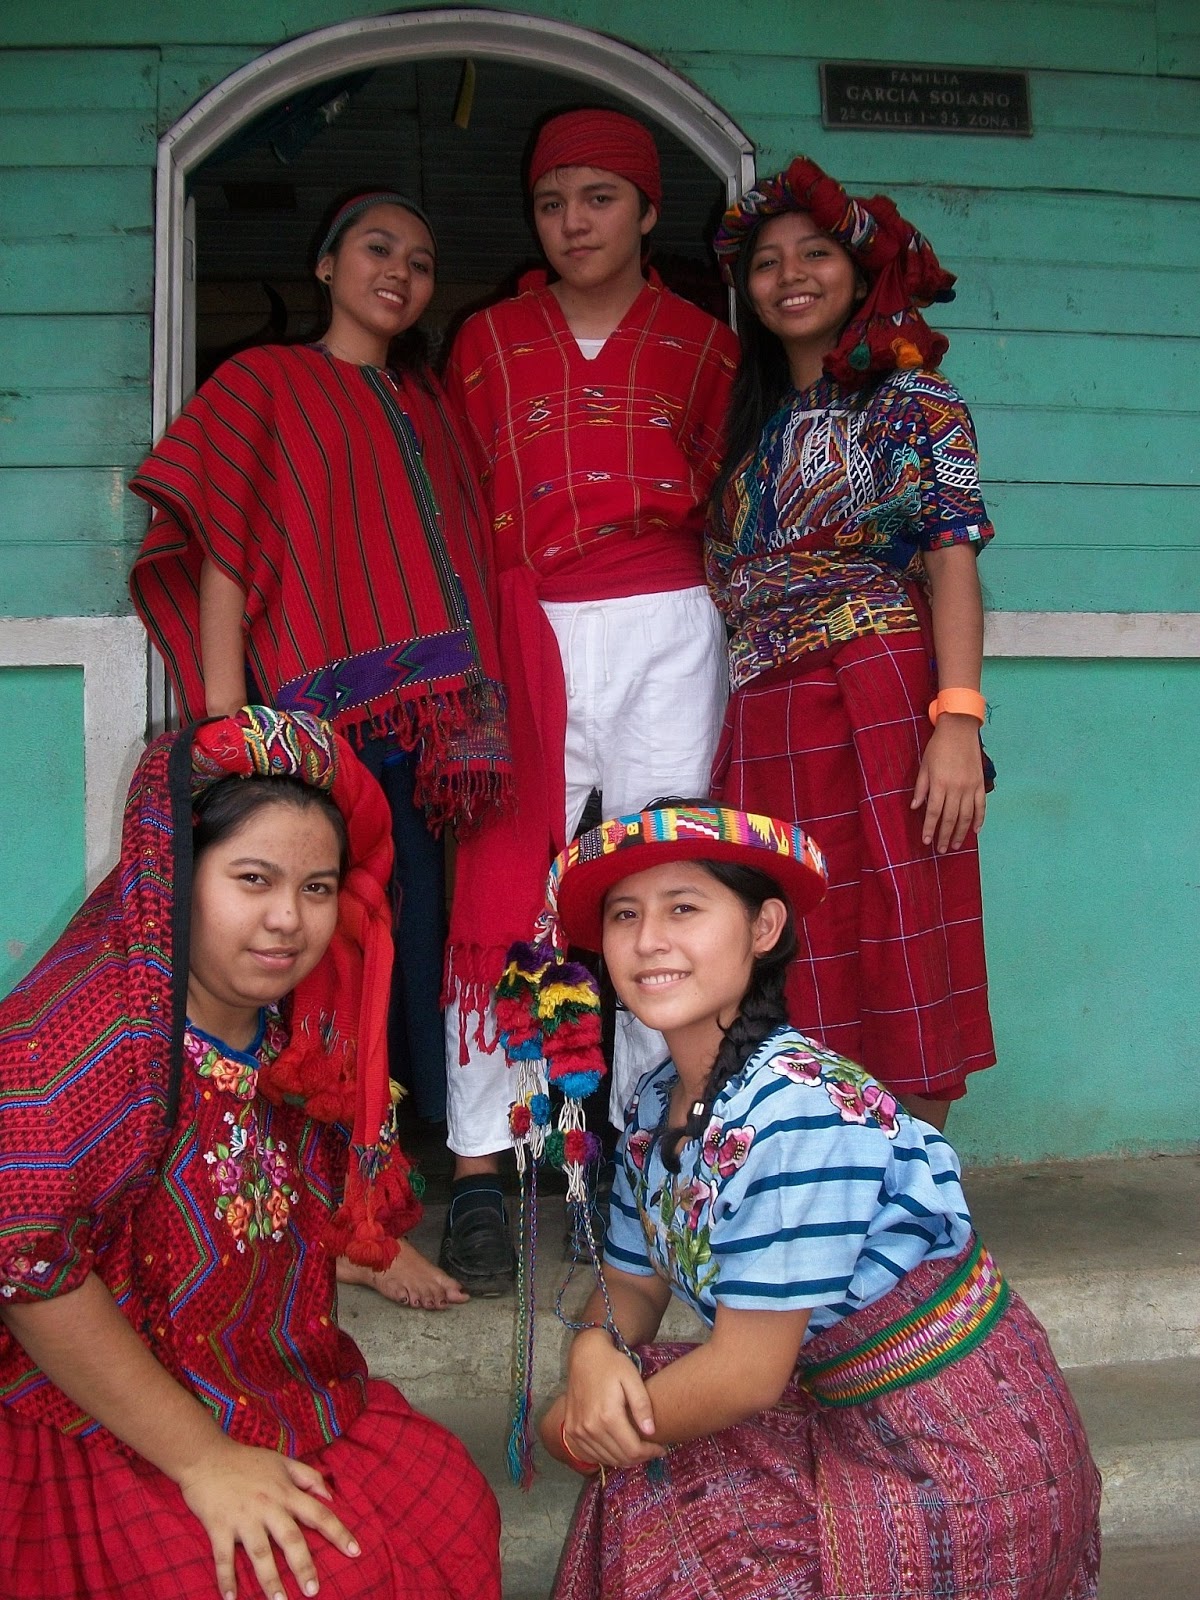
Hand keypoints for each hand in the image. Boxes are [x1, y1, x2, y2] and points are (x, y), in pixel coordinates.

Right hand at [176, 1435, 359, 1599]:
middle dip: (303, 1566)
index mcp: (285, 1492)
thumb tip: (331, 1497)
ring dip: (270, 1580)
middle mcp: (268, 1506)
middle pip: (291, 1539)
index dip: (338, 1532)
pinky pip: (224, 1557)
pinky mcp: (219, 1526)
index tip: (355, 1551)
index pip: (318, 1513)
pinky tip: (231, 1599)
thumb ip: (309, 1477)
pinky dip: (226, 1578)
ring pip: (260, 1553)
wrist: (206, 1456)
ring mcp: (243, 1518)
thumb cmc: (247, 1460)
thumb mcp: (283, 1462)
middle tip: (313, 1591)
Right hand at [559, 1331, 666, 1471]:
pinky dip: (608, 1455)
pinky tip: (618, 1445)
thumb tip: (651, 1432)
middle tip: (652, 1449)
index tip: (661, 1449)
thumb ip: (642, 1406)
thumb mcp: (632, 1378)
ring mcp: (578, 1431)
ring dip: (625, 1458)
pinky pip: (592, 1454)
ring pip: (607, 1459)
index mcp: (607, 1416)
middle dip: (640, 1457)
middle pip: (620, 1458)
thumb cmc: (612, 1364)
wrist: (585, 1355)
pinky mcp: (571, 1430)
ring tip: (638, 1448)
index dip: (650, 1453)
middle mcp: (590, 1428)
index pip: (633, 1450)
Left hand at [911, 714, 986, 851]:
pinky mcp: (980, 784)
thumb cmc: (938, 746)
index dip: (929, 829)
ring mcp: (970, 787)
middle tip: (940, 850)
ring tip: (955, 845)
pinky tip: (975, 831)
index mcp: (939, 784)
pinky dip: (979, 820)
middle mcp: (956, 788)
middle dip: (944, 836)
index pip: (933, 813)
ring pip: (966, 816)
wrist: (960, 729)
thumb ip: (921, 788)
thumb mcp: (924, 765)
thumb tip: (916, 807)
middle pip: (950, 818)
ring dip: (960, 833)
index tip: (926, 841)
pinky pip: (981, 806)